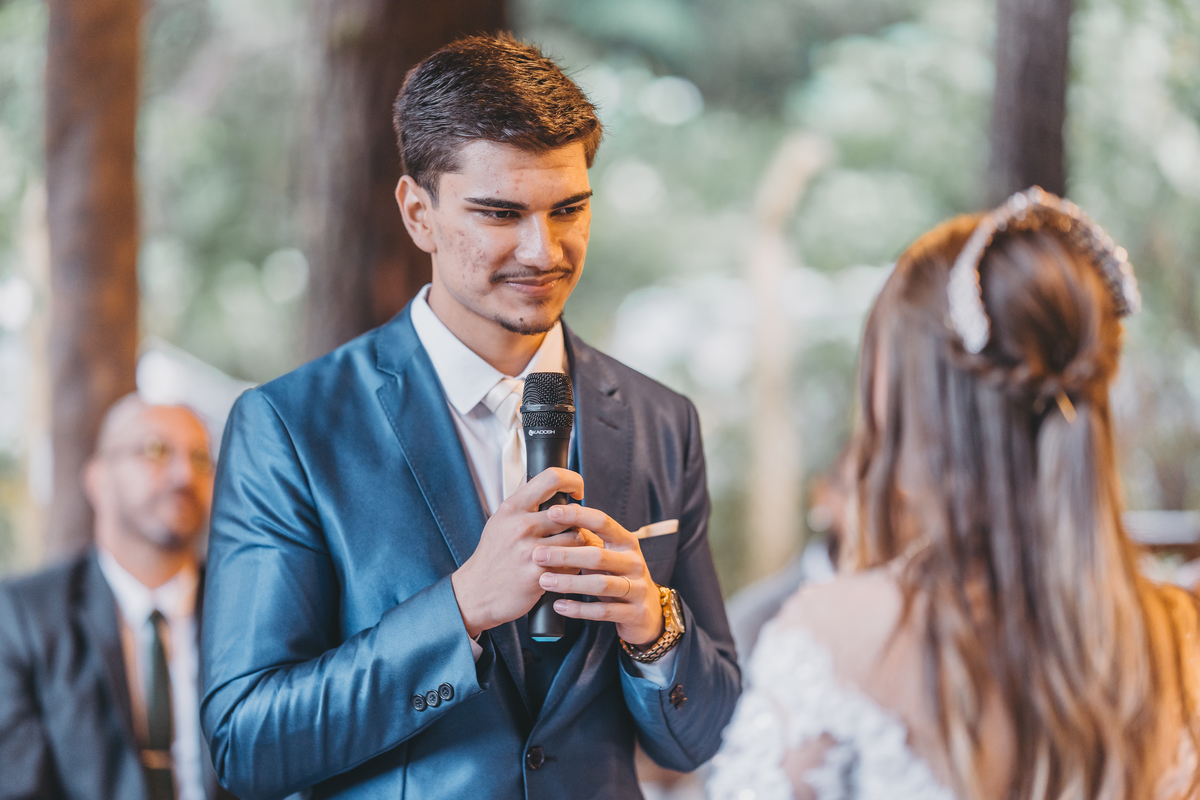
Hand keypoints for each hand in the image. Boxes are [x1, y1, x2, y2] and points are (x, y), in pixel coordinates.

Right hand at [451, 468, 588, 637]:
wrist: (475, 593)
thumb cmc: (492, 557)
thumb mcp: (499, 521)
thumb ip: (520, 500)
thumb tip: (533, 474)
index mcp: (512, 509)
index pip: (551, 478)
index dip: (572, 480)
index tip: (577, 491)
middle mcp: (521, 526)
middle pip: (571, 513)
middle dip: (579, 523)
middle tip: (578, 531)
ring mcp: (530, 551)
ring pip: (577, 539)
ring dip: (580, 547)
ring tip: (572, 552)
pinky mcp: (538, 576)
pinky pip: (572, 566)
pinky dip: (573, 568)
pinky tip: (564, 570)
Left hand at [533, 504, 664, 647]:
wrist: (648, 611)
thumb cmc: (618, 575)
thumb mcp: (608, 554)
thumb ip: (586, 539)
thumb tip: (554, 516)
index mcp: (626, 542)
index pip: (603, 522)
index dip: (578, 516)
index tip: (552, 512)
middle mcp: (634, 562)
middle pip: (598, 556)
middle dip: (566, 555)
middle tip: (538, 554)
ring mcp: (637, 588)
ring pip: (600, 584)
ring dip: (569, 583)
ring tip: (544, 580)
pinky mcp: (634, 613)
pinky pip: (603, 612)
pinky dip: (579, 609)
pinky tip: (559, 605)